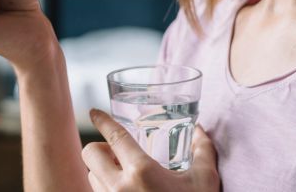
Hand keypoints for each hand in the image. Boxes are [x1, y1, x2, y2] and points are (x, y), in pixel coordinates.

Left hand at [82, 109, 219, 191]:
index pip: (114, 136)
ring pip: (91, 176)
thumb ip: (203, 151)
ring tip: (121, 174)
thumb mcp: (205, 181)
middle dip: (99, 148)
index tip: (95, 112)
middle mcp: (120, 188)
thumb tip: (200, 130)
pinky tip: (122, 191)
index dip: (102, 120)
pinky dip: (104, 189)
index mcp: (142, 171)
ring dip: (101, 170)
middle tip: (116, 152)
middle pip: (90, 154)